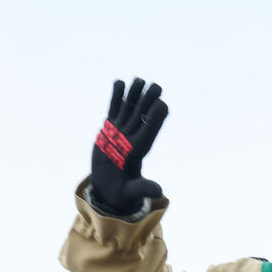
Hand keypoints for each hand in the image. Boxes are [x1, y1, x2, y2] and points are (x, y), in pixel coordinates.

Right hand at [90, 78, 168, 214]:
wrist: (108, 186)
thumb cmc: (121, 191)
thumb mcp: (131, 191)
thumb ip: (144, 189)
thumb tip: (159, 192)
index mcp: (138, 152)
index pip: (150, 132)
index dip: (156, 119)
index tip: (163, 105)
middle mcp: (131, 138)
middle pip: (142, 117)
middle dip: (149, 102)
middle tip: (157, 86)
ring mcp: (120, 132)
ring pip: (128, 110)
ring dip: (134, 95)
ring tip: (139, 80)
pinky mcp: (109, 129)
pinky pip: (113, 110)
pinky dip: (115, 97)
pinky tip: (119, 83)